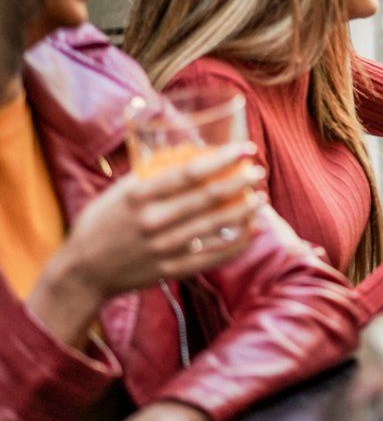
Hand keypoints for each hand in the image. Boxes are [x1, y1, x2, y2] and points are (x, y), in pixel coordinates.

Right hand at [27, 143, 262, 346]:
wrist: (82, 271)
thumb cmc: (103, 223)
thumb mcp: (120, 192)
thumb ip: (152, 174)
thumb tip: (190, 153)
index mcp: (139, 196)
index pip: (190, 172)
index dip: (222, 159)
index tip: (245, 148)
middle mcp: (153, 221)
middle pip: (208, 198)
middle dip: (241, 182)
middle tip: (259, 171)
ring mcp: (163, 248)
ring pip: (216, 226)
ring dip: (244, 210)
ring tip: (261, 197)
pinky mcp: (171, 269)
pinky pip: (214, 257)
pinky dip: (239, 243)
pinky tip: (255, 230)